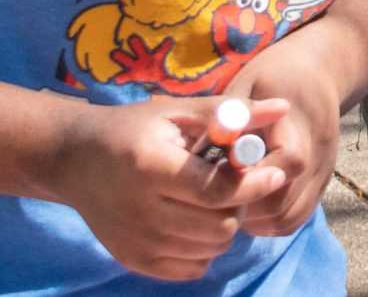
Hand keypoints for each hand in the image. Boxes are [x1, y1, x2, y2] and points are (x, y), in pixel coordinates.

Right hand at [57, 96, 287, 279]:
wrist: (76, 161)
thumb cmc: (135, 129)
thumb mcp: (179, 111)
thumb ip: (232, 112)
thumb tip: (283, 108)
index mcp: (151, 168)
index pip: (217, 191)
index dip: (253, 185)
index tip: (274, 174)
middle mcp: (139, 210)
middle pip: (218, 226)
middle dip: (240, 205)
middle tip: (237, 186)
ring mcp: (134, 241)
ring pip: (209, 249)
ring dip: (225, 226)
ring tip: (216, 202)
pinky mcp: (132, 259)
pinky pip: (190, 268)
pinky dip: (204, 249)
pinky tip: (197, 222)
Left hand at [228, 47, 342, 238]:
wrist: (320, 72)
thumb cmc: (275, 77)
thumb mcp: (247, 85)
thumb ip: (227, 119)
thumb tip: (195, 153)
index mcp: (303, 125)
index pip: (287, 164)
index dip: (248, 179)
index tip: (218, 174)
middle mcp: (321, 155)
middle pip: (284, 203)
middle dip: (245, 206)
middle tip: (216, 196)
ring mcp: (324, 173)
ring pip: (289, 218)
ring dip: (256, 219)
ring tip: (230, 200)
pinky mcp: (320, 185)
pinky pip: (294, 218)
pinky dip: (269, 220)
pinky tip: (249, 203)